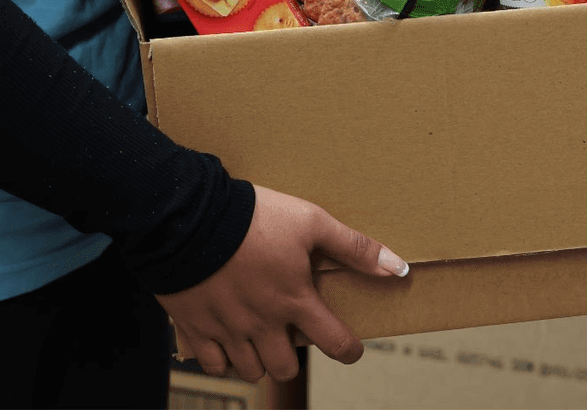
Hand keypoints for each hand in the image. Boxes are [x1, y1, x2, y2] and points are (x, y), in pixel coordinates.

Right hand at [156, 185, 408, 381]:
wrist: (190, 219)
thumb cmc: (253, 218)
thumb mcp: (312, 222)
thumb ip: (354, 248)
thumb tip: (397, 268)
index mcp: (294, 300)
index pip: (333, 341)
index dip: (348, 350)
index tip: (351, 349)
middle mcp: (262, 323)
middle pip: (284, 367)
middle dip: (293, 359)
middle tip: (292, 338)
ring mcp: (226, 329)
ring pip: (248, 369)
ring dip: (258, 360)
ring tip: (260, 340)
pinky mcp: (194, 326)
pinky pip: (211, 364)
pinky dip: (220, 359)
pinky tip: (226, 340)